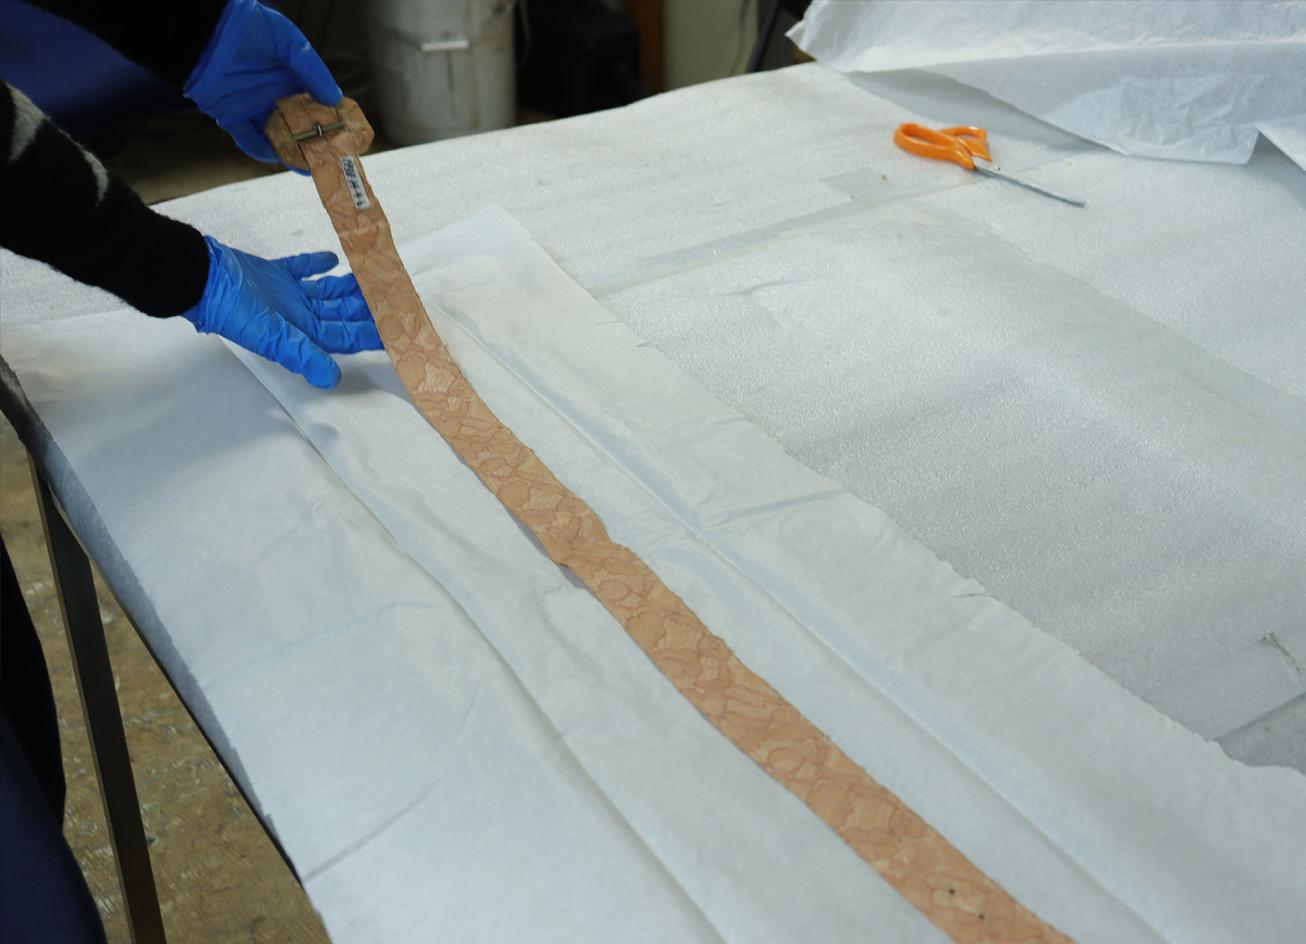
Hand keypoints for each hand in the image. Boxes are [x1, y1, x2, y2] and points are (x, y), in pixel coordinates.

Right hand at [183, 237, 381, 388]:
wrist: (201, 278)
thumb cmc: (232, 310)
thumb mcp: (271, 336)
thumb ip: (303, 355)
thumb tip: (332, 380)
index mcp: (301, 333)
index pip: (346, 336)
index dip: (371, 333)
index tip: (397, 327)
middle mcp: (297, 317)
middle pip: (341, 314)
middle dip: (367, 308)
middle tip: (394, 295)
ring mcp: (286, 295)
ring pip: (327, 293)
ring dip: (349, 288)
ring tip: (373, 278)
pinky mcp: (273, 274)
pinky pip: (301, 269)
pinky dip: (317, 265)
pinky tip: (334, 259)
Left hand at [185, 0, 340, 166]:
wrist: (203, 30)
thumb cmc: (247, 26)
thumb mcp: (287, 41)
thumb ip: (311, 70)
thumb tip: (334, 100)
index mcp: (290, 77)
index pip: (315, 103)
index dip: (330, 118)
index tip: (344, 133)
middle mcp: (273, 94)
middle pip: (298, 124)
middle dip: (313, 142)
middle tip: (329, 157)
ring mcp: (253, 106)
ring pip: (276, 136)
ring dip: (290, 151)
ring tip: (306, 164)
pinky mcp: (231, 115)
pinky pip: (247, 138)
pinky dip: (259, 149)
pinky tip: (273, 154)